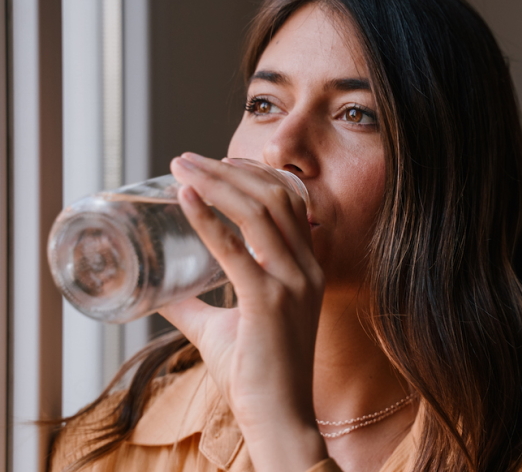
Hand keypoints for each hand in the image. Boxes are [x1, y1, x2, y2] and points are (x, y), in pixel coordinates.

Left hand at [159, 152, 327, 470]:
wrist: (280, 418)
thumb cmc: (258, 375)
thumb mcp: (224, 328)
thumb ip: (196, 306)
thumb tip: (159, 292)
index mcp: (306, 269)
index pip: (289, 203)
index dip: (255, 175)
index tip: (219, 162)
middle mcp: (306, 268)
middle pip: (274, 197)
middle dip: (229, 169)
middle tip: (187, 159)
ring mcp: (292, 283)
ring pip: (259, 211)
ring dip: (217, 182)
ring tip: (181, 168)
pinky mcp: (269, 302)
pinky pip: (235, 249)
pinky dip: (207, 217)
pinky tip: (185, 198)